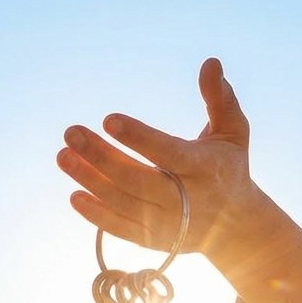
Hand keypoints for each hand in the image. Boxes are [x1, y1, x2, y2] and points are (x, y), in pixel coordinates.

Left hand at [57, 57, 261, 257]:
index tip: (108, 119)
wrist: (239, 227)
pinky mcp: (157, 240)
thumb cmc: (229, 169)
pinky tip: (75, 194)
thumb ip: (220, 99)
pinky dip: (98, 216)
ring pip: (126, 204)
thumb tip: (210, 62)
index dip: (139, 138)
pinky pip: (123, 230)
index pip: (169, 154)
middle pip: (139, 181)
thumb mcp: (233, 134)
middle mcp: (189, 200)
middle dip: (102, 157)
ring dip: (91, 181)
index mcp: (206, 170)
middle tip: (71, 132)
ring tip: (63, 156)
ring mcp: (172, 224)